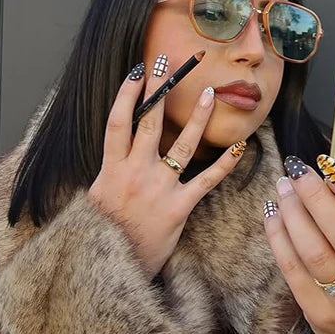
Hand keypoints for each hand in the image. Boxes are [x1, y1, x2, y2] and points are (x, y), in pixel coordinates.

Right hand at [88, 53, 246, 277]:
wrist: (112, 270)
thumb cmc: (103, 237)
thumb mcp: (95, 201)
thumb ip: (108, 174)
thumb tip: (116, 155)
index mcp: (111, 170)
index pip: (118, 122)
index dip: (127, 94)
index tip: (138, 71)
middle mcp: (135, 173)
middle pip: (149, 122)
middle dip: (160, 90)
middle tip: (170, 63)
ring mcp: (158, 189)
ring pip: (181, 144)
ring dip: (197, 117)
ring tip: (209, 93)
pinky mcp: (179, 208)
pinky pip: (206, 180)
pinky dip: (224, 163)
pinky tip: (239, 146)